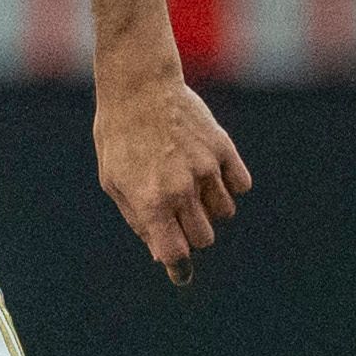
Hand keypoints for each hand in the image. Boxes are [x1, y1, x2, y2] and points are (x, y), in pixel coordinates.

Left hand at [93, 64, 250, 286]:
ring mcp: (205, 168)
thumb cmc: (120, 137)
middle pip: (204, 238)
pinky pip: (240, 185)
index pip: (175, 253)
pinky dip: (230, 184)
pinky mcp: (223, 148)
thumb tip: (162, 254)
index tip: (179, 268)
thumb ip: (139, 220)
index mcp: (151, 202)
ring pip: (225, 213)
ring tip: (192, 183)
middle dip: (192, 233)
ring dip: (211, 207)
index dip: (177, 264)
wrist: (139, 87)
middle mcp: (181, 189)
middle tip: (178, 212)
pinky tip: (211, 170)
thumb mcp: (114, 181)